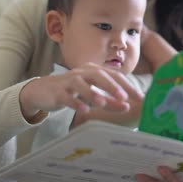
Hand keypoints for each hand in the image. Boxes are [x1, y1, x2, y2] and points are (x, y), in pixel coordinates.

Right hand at [20, 62, 143, 121]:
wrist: (43, 91)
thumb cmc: (72, 91)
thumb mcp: (92, 96)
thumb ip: (110, 101)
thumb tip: (128, 107)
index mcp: (93, 70)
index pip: (114, 75)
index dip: (127, 85)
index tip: (140, 97)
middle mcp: (82, 72)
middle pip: (99, 75)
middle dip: (112, 86)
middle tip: (124, 98)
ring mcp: (68, 81)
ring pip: (81, 84)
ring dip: (92, 93)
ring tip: (103, 103)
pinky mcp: (57, 92)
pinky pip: (66, 96)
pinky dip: (75, 102)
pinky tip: (84, 111)